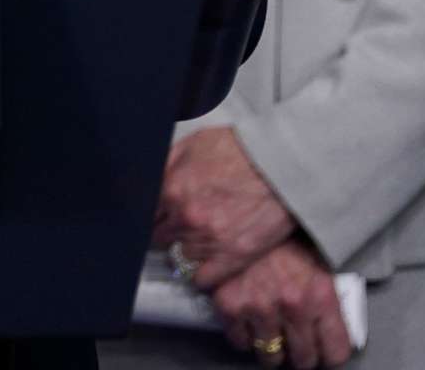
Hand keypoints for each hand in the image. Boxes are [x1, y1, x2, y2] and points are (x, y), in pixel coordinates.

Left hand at [154, 126, 297, 286]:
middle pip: (159, 238)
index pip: (145, 215)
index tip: (159, 217)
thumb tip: (143, 183)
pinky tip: (208, 263)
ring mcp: (208, 240)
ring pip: (180, 257)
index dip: (153, 216)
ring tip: (201, 239)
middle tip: (182, 226)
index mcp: (171, 188)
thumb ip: (163, 167)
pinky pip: (203, 279)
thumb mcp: (190, 145)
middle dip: (168, 231)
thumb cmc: (240, 150)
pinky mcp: (233, 257)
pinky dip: (202, 274)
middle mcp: (185, 217)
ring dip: (186, 250)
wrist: (282, 164)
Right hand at [209, 239, 352, 366]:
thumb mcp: (318, 260)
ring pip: (269, 355)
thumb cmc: (284, 231)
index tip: (323, 351)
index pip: (335, 352)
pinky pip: (238, 340)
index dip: (329, 354)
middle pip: (303, 358)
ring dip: (271, 347)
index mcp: (322, 296)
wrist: (251, 206)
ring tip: (271, 333)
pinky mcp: (229, 304)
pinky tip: (249, 322)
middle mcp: (293, 306)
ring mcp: (260, 307)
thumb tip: (330, 326)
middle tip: (296, 344)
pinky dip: (243, 335)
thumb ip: (324, 296)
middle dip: (300, 353)